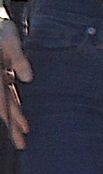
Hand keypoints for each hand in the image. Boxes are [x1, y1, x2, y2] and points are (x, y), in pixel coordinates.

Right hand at [0, 16, 32, 149]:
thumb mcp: (9, 39)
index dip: (14, 116)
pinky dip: (12, 104)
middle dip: (13, 125)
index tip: (25, 130)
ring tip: (22, 134)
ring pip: (6, 102)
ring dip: (13, 118)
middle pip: (5, 106)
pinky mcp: (3, 73)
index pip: (5, 100)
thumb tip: (28, 78)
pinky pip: (7, 93)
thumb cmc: (0, 29)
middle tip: (22, 144)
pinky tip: (19, 114)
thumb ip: (18, 57)